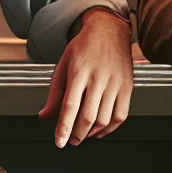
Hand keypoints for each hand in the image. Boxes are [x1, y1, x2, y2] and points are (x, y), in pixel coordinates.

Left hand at [38, 8, 132, 147]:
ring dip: (93, 133)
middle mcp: (98, 78)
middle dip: (78, 135)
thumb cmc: (84, 46)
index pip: (70, 106)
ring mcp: (115, 83)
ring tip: (84, 134)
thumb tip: (44, 116)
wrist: (109, 29)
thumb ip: (54, 93)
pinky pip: (121, 115)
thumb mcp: (63, 64)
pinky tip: (101, 130)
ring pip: (104, 119)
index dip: (64, 128)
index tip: (60, 142)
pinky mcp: (127, 86)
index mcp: (79, 71)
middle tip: (71, 141)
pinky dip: (110, 128)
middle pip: (88, 116)